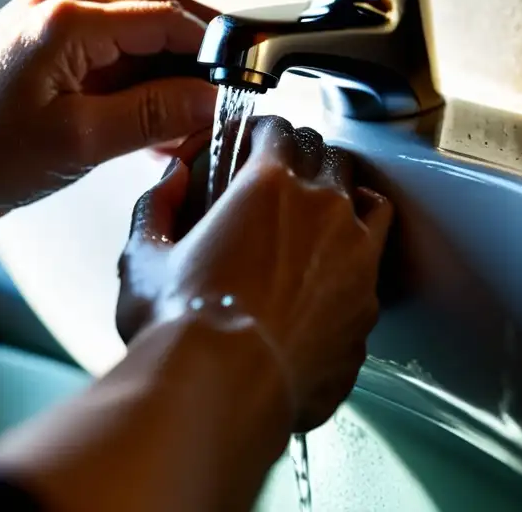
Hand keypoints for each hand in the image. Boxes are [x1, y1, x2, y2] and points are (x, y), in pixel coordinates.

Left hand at [0, 0, 218, 226]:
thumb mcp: (77, 142)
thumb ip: (153, 115)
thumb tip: (212, 100)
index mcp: (68, 20)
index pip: (172, 17)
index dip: (218, 51)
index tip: (246, 85)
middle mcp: (63, 6)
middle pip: (163, 19)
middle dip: (200, 64)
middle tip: (222, 110)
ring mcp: (56, 22)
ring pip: (143, 38)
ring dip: (172, 79)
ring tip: (188, 130)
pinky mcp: (52, 46)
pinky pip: (116, 55)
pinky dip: (143, 85)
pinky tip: (156, 127)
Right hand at [117, 116, 392, 431]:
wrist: (221, 391)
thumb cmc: (181, 327)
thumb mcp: (144, 257)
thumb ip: (156, 207)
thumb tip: (168, 182)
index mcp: (268, 184)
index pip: (279, 130)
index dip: (264, 131)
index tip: (257, 140)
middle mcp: (322, 207)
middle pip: (327, 155)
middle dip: (306, 156)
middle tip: (287, 172)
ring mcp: (355, 255)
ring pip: (365, 198)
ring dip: (344, 194)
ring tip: (326, 207)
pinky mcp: (369, 302)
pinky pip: (377, 256)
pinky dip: (362, 248)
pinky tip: (344, 261)